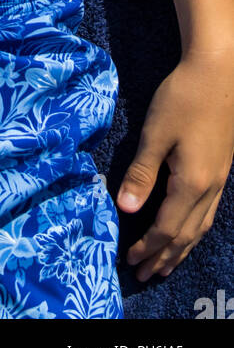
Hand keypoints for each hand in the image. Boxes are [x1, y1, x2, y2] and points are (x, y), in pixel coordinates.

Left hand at [115, 46, 233, 280]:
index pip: (167, 228)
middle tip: (144, 276)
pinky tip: (187, 230)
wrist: (219, 71)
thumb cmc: (184, 98)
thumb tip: (125, 209)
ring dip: (180, 249)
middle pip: (185, 235)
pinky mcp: (221, 169)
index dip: (148, 247)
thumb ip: (141, 174)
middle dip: (164, 257)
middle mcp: (210, 188)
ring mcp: (219, 180)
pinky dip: (193, 230)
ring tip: (165, 265)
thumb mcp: (155, 134)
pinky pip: (208, 213)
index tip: (129, 260)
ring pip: (200, 227)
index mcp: (192, 183)